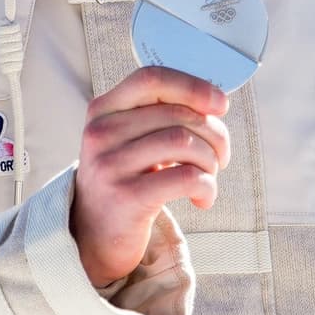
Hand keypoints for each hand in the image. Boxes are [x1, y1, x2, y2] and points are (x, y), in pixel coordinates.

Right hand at [70, 66, 229, 287]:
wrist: (95, 236)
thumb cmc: (126, 181)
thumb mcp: (129, 140)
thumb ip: (159, 115)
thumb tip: (214, 102)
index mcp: (103, 110)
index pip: (152, 79)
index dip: (193, 86)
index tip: (219, 104)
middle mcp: (102, 133)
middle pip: (179, 114)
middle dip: (214, 134)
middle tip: (220, 156)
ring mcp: (111, 165)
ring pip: (186, 142)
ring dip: (210, 162)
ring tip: (207, 178)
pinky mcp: (127, 197)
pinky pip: (187, 178)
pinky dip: (207, 187)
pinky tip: (202, 198)